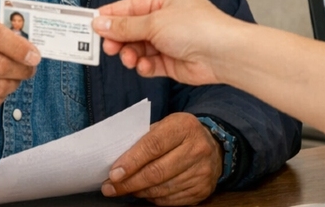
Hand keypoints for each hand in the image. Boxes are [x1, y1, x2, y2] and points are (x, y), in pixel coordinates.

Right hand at [92, 0, 242, 84]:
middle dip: (119, 38)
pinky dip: (144, 65)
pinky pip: (150, 64)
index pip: (131, 7)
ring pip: (139, 48)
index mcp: (165, 1)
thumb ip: (125, 26)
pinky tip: (144, 66)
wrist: (223, 54)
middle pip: (133, 29)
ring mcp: (170, 42)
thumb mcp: (154, 22)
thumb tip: (100, 22)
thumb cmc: (196, 28)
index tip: (92, 23)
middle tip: (107, 47)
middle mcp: (167, 20)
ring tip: (129, 58)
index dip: (111, 15)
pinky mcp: (172, 62)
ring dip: (131, 54)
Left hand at [101, 113, 222, 204]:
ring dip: (139, 192)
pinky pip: (172, 199)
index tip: (113, 174)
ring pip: (163, 188)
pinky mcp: (203, 189)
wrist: (215, 146)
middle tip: (110, 188)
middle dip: (129, 182)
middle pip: (156, 172)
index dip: (131, 162)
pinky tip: (144, 193)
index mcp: (184, 127)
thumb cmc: (180, 134)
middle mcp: (197, 149)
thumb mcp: (165, 125)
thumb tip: (117, 160)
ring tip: (124, 190)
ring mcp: (202, 171)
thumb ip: (144, 139)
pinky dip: (154, 199)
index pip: (152, 146)